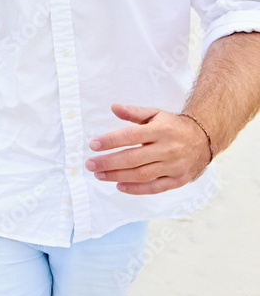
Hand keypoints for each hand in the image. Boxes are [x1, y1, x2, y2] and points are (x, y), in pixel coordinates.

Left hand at [86, 103, 211, 194]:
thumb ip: (134, 112)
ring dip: (117, 176)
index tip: (93, 145)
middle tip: (90, 164)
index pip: (131, 136)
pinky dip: (136, 189)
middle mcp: (168, 149)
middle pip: (133, 158)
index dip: (110, 141)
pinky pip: (155, 187)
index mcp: (161, 130)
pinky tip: (119, 186)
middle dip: (109, 162)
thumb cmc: (172, 126)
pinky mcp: (179, 179)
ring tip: (99, 175)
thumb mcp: (155, 114)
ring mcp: (174, 166)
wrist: (205, 139)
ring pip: (142, 175)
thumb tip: (113, 107)